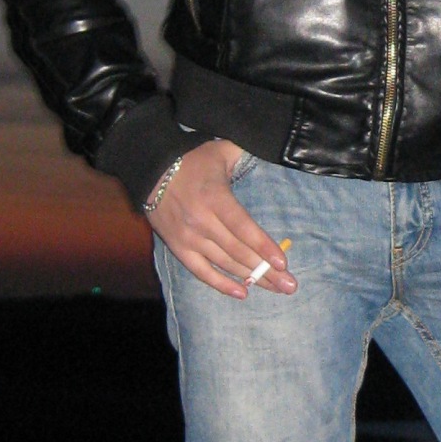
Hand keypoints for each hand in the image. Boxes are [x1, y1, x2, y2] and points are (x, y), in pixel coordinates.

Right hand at [145, 142, 296, 298]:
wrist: (150, 169)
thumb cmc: (192, 159)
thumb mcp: (221, 150)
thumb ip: (246, 153)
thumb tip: (274, 149)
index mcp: (215, 198)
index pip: (243, 228)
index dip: (263, 247)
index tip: (283, 263)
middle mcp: (201, 221)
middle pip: (238, 252)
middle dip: (267, 271)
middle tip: (290, 285)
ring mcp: (188, 237)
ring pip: (224, 264)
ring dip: (251, 279)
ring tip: (276, 289)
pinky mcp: (177, 247)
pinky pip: (201, 272)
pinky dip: (221, 284)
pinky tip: (242, 292)